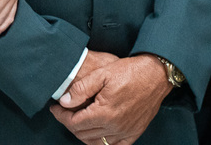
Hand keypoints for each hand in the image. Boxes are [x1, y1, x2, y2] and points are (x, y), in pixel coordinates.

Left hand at [51, 53, 168, 144]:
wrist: (155, 75)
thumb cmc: (129, 72)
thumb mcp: (101, 74)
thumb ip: (80, 89)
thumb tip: (64, 102)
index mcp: (104, 113)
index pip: (74, 123)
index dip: (61, 116)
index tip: (55, 108)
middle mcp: (115, 126)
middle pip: (83, 133)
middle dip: (69, 123)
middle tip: (63, 112)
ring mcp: (126, 132)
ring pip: (96, 142)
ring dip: (82, 134)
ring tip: (77, 120)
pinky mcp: (134, 133)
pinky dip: (101, 143)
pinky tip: (96, 133)